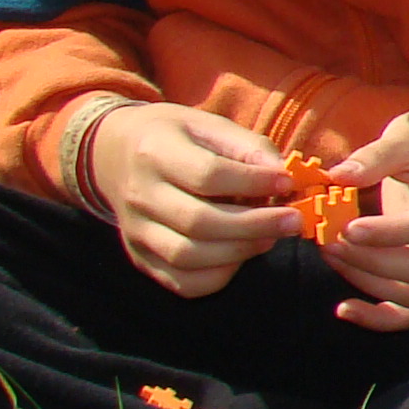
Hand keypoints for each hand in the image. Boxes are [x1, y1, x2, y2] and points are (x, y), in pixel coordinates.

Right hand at [87, 102, 296, 295]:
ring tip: (270, 236)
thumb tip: (285, 177)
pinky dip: (220, 276)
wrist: (116, 154)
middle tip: (292, 220)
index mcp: (155, 152)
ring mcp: (136, 231)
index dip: (253, 183)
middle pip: (199, 222)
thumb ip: (250, 148)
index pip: (208, 175)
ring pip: (189, 257)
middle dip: (256, 225)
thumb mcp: (210, 126)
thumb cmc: (177, 138)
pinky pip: (183, 282)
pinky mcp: (141, 258)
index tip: (286, 183)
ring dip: (240, 251)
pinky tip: (241, 255)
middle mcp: (139, 195)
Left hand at [316, 103, 408, 330]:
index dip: (390, 233)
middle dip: (370, 261)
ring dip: (367, 282)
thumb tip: (337, 177)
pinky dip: (378, 318)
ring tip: (330, 255)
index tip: (348, 227)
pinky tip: (343, 309)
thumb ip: (374, 157)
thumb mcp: (404, 136)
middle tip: (329, 241)